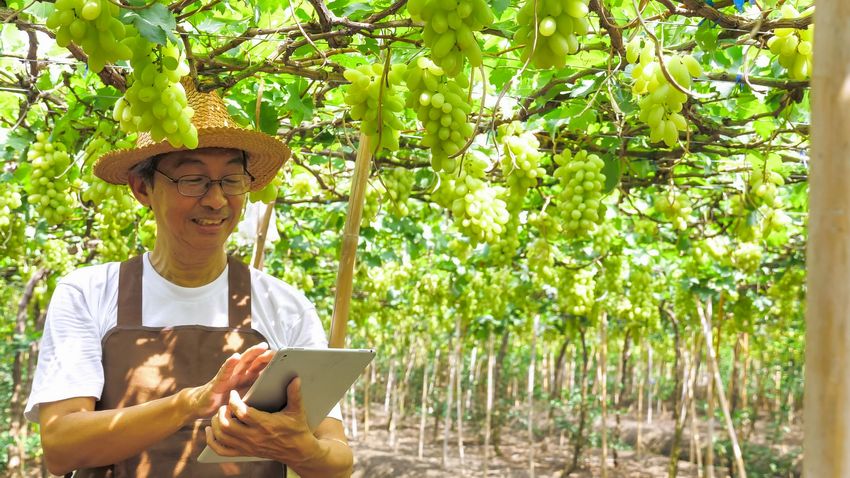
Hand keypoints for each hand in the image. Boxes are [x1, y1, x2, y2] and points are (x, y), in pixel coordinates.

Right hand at [184, 342, 273, 419]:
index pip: (262, 366)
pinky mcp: (218, 382)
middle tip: (277, 350)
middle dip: (266, 354)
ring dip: (252, 353)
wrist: (203, 407)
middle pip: (254, 361)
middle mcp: (239, 373)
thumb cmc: (227, 402)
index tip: (286, 357)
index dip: (272, 361)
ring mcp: (228, 376)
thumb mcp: (245, 399)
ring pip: (242, 361)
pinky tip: (235, 357)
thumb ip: (258, 393)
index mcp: (247, 378)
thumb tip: (280, 395)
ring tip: (262, 347)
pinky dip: (230, 363)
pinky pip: (225, 371)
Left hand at [204, 377, 322, 463]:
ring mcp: (247, 446)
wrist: (297, 451)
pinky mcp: (245, 452)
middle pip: (227, 425)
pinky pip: (222, 450)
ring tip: (219, 413)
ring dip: (216, 423)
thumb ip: (294, 394)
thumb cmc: (297, 429)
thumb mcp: (297, 410)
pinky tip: (210, 431)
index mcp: (265, 424)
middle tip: (225, 404)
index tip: (233, 394)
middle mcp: (253, 437)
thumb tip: (295, 378)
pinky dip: (212, 441)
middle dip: (222, 412)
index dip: (234, 401)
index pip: (242, 413)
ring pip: (222, 436)